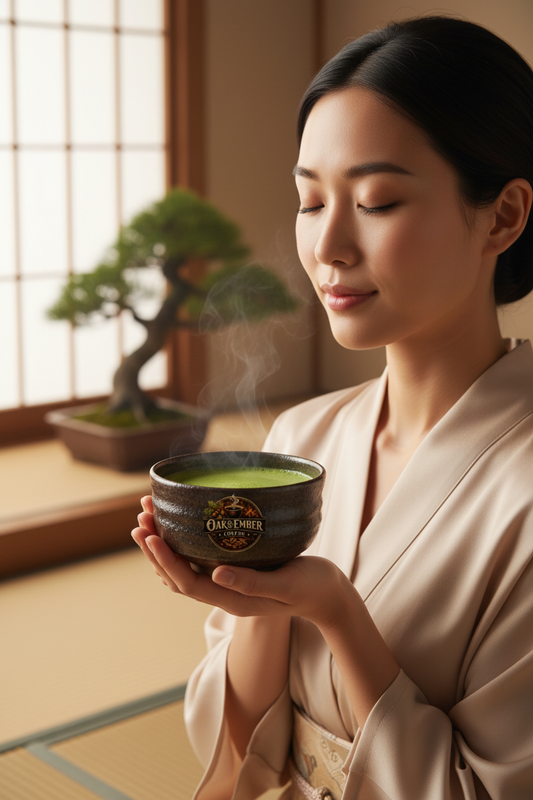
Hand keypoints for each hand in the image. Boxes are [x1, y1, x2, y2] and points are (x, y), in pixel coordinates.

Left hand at [132, 495, 350, 627]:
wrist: (326, 594)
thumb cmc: (310, 588)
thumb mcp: (286, 585)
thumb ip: (253, 583)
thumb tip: (216, 574)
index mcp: (232, 600)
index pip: (186, 582)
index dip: (164, 559)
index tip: (150, 534)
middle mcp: (224, 593)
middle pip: (176, 575)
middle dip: (154, 547)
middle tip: (141, 514)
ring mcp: (227, 584)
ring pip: (183, 568)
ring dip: (163, 543)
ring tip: (148, 515)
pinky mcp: (234, 572)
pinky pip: (197, 562)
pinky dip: (180, 544)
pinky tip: (176, 527)